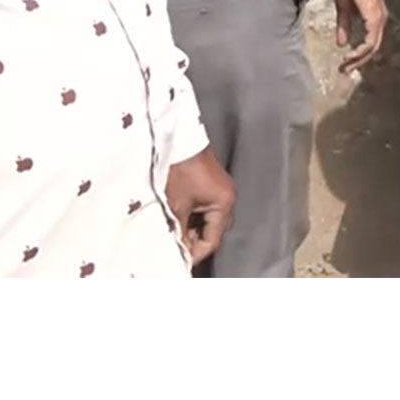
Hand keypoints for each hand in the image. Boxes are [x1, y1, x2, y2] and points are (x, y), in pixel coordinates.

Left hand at [165, 147, 233, 266]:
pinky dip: (191, 216)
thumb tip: (176, 252)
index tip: (178, 261)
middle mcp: (227, 197)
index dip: (195, 253)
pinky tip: (176, 218)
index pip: (212, 240)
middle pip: (213, 231)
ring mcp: (220, 188)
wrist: (177, 138)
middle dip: (193, 241)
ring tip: (172, 234)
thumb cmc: (179, 170)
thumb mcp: (176, 205)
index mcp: (224, 203)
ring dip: (191, 228)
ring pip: (207, 220)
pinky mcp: (210, 182)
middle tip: (173, 249)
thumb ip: (178, 231)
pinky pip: (204, 208)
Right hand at [333, 0, 387, 74]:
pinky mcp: (374, 19)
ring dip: (358, 59)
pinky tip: (350, 56)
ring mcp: (378, 20)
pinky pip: (369, 42)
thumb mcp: (343, 9)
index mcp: (374, 18)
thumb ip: (344, 26)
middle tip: (345, 70)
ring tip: (345, 66)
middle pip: (372, 48)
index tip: (345, 63)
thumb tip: (341, 43)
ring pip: (371, 48)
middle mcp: (380, 20)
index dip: (358, 54)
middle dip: (358, 61)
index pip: (369, 42)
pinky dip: (360, 52)